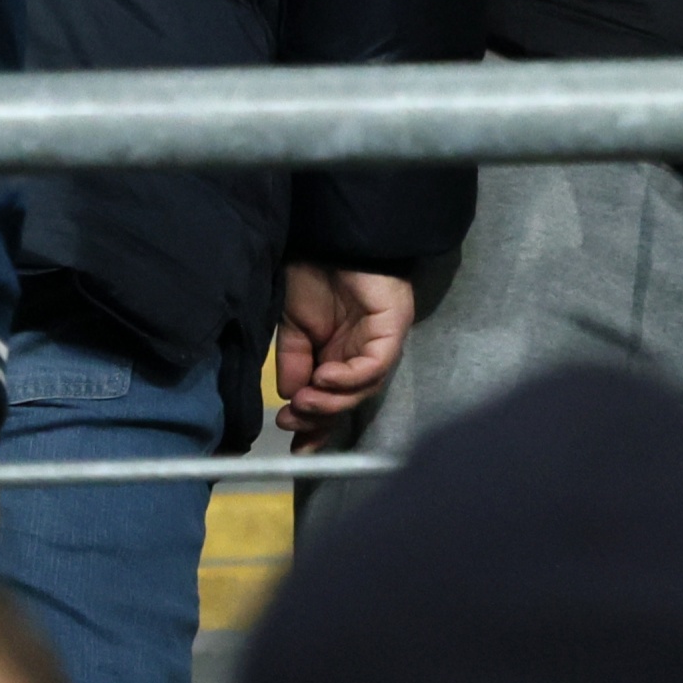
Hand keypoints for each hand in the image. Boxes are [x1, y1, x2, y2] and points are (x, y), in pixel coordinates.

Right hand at [276, 263, 415, 449]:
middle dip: (320, 419)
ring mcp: (379, 343)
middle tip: (292, 424)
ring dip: (332, 401)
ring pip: (364, 390)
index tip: (293, 445)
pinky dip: (350, 377)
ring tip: (305, 401)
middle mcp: (361, 355)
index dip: (314, 426)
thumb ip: (293, 362)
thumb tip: (290, 397)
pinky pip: (376, 364)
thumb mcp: (292, 327)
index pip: (332, 401)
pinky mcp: (392, 328)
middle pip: (349, 402)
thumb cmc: (312, 275)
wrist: (328, 237)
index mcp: (337, 356)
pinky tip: (325, 376)